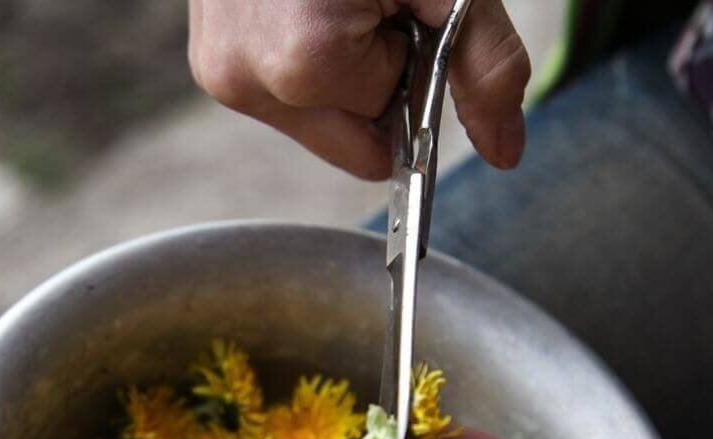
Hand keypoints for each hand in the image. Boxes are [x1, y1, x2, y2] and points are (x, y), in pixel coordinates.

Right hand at [187, 0, 530, 178]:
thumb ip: (483, 67)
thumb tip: (506, 151)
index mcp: (302, 65)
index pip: (383, 136)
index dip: (407, 76)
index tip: (405, 20)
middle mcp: (244, 79)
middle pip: (343, 138)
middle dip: (371, 81)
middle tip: (371, 4)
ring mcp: (216, 68)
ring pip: (312, 113)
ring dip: (338, 67)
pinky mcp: (207, 55)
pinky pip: (280, 86)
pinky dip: (305, 53)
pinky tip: (308, 1)